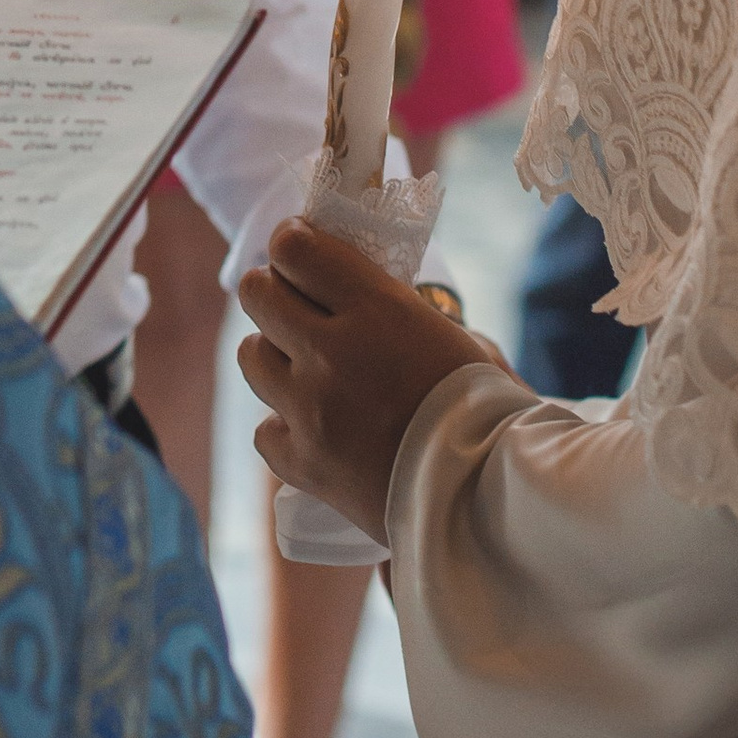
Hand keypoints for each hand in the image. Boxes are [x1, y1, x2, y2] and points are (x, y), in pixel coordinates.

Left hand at [237, 221, 507, 536]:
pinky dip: (285, 427)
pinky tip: (313, 428)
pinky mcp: (301, 462)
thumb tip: (353, 291)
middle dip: (273, 291)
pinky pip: (265, 428)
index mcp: (375, 309)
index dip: (292, 242)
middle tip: (295, 304)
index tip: (300, 248)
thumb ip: (393, 308)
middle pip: (257, 294)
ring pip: (250, 355)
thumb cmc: (484, 407)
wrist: (487, 494)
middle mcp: (330, 352)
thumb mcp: (446, 334)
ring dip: (273, 354)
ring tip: (304, 367)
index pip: (294, 248)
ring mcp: (309, 409)